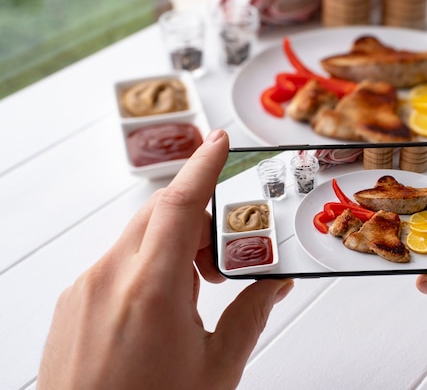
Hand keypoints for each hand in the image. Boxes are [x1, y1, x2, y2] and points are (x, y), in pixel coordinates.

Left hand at [37, 129, 293, 389]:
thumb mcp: (216, 368)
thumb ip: (250, 315)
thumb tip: (273, 286)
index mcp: (151, 289)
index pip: (179, 203)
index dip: (203, 166)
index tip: (218, 142)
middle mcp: (109, 278)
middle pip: (159, 215)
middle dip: (197, 220)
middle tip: (220, 258)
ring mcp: (85, 289)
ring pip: (138, 238)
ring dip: (172, 248)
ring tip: (193, 295)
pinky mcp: (71, 302)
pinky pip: (116, 262)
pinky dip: (145, 267)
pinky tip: (158, 311)